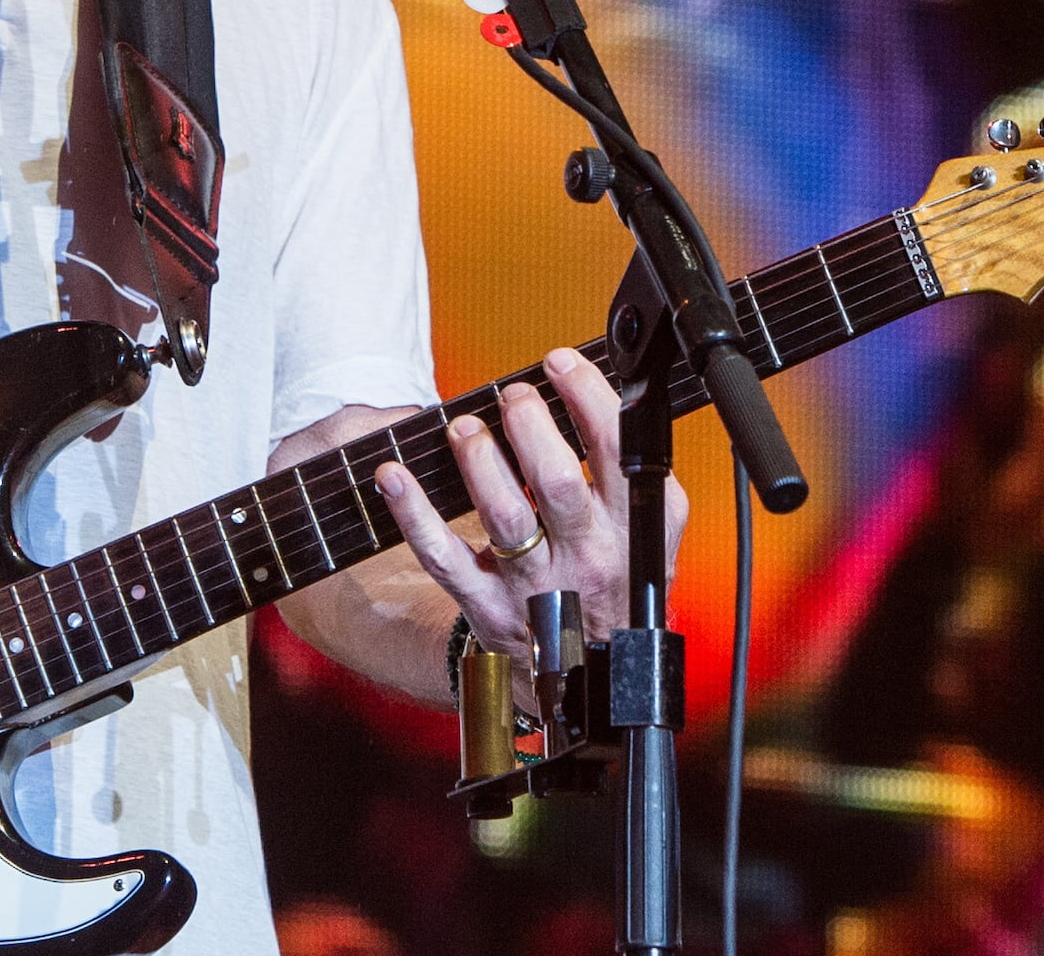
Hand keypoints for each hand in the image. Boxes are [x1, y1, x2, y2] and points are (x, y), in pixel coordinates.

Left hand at [369, 345, 688, 666]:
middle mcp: (589, 556)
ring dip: (478, 460)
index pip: (616, 449)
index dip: (585, 396)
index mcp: (633, 528)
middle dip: (527, 424)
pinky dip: (413, 513)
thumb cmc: (613, 582)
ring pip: (504, 515)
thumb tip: (591, 390)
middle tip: (510, 396)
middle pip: (555, 480)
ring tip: (464, 428)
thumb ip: (632, 473)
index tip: (558, 364)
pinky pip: (444, 557)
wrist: (593, 679)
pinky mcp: (489, 608)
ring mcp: (536, 586)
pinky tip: (394, 476)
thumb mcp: (649, 534)